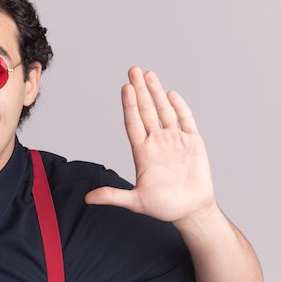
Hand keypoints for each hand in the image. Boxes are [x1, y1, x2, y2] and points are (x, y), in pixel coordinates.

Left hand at [85, 66, 215, 222]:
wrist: (191, 211)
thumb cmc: (164, 207)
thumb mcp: (135, 202)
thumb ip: (112, 196)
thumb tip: (87, 199)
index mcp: (142, 152)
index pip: (133, 123)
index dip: (129, 105)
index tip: (125, 87)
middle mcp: (157, 142)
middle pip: (146, 110)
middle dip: (140, 90)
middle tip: (133, 70)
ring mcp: (175, 141)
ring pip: (164, 111)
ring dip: (156, 92)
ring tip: (148, 74)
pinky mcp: (193, 143)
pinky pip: (186, 120)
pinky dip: (180, 106)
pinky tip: (171, 93)